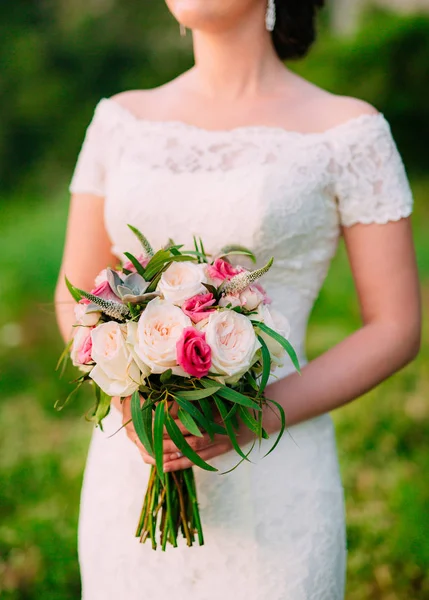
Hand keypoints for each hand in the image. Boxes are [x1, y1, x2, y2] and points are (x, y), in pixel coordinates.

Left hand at [119, 395, 255, 471]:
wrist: (263, 414)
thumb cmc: (240, 397)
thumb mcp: (222, 391)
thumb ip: (201, 392)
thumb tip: (172, 390)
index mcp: (216, 410)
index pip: (189, 416)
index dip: (169, 419)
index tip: (150, 416)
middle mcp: (217, 427)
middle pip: (186, 436)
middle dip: (165, 439)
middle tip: (143, 440)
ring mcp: (219, 441)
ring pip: (191, 451)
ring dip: (170, 454)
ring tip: (150, 456)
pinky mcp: (221, 450)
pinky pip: (199, 459)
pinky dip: (182, 464)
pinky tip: (165, 466)